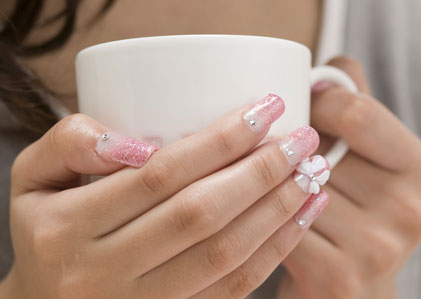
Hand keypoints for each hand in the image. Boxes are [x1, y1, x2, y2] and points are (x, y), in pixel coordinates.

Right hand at [2, 94, 327, 298]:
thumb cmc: (47, 229)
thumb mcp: (33, 177)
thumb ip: (72, 143)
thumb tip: (139, 143)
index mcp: (66, 229)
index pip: (161, 174)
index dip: (221, 139)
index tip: (266, 108)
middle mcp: (102, 273)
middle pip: (201, 213)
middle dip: (262, 171)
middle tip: (303, 138)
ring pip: (225, 254)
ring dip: (278, 209)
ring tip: (313, 172)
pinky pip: (233, 288)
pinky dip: (275, 249)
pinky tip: (302, 215)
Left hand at [277, 57, 420, 298]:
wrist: (355, 290)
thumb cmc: (356, 215)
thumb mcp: (372, 159)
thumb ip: (359, 107)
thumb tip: (327, 70)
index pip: (356, 112)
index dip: (315, 105)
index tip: (299, 108)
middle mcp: (411, 211)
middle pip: (316, 153)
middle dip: (290, 150)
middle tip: (279, 153)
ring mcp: (378, 250)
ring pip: (291, 190)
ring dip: (271, 185)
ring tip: (271, 191)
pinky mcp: (340, 279)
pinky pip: (280, 227)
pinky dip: (264, 219)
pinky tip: (266, 223)